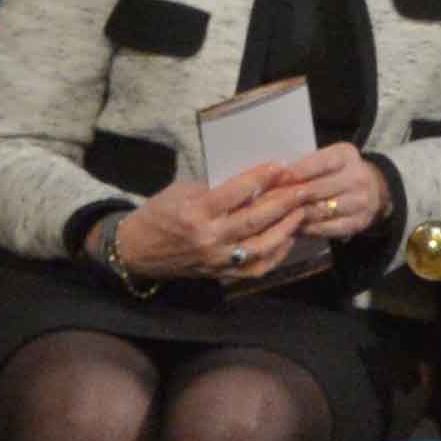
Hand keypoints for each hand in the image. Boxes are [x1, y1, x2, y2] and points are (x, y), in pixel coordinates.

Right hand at [110, 165, 312, 285]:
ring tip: (302, 211)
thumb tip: (252, 179)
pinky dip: (276, 254)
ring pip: (260, 247)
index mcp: (195, 213)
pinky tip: (288, 238)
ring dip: (285, 228)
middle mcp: (208, 238)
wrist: (137, 251)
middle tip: (303, 188)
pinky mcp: (220, 274)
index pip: (235, 193)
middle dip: (283, 203)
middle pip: (254, 220)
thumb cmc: (159, 214)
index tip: (281, 167)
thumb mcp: (181, 191)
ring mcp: (216, 260)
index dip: (261, 178)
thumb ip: (214, 187)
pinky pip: (255, 268)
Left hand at [282, 141, 396, 250]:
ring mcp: (360, 201)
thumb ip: (305, 166)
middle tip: (268, 203)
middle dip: (290, 197)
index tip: (274, 180)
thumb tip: (273, 179)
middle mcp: (356, 177)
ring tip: (277, 217)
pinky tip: (295, 227)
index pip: (317, 163)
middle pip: (316, 189)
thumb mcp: (327, 158)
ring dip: (296, 215)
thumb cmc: (339, 171)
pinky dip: (308, 229)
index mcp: (345, 156)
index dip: (295, 173)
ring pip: (320, 211)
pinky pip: (327, 228)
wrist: (375, 188)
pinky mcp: (358, 222)